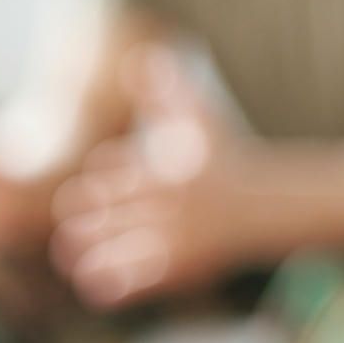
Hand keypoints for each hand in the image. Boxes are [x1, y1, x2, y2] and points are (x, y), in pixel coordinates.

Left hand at [51, 51, 259, 307]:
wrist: (271, 206)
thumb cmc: (230, 158)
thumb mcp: (201, 118)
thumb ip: (166, 90)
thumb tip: (141, 57)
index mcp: (161, 167)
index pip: (104, 173)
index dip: (92, 184)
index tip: (89, 192)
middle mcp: (164, 203)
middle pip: (99, 211)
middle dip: (81, 218)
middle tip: (72, 226)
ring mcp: (172, 238)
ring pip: (108, 250)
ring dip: (85, 255)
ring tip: (73, 258)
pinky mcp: (180, 269)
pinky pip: (133, 282)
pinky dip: (109, 285)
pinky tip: (94, 284)